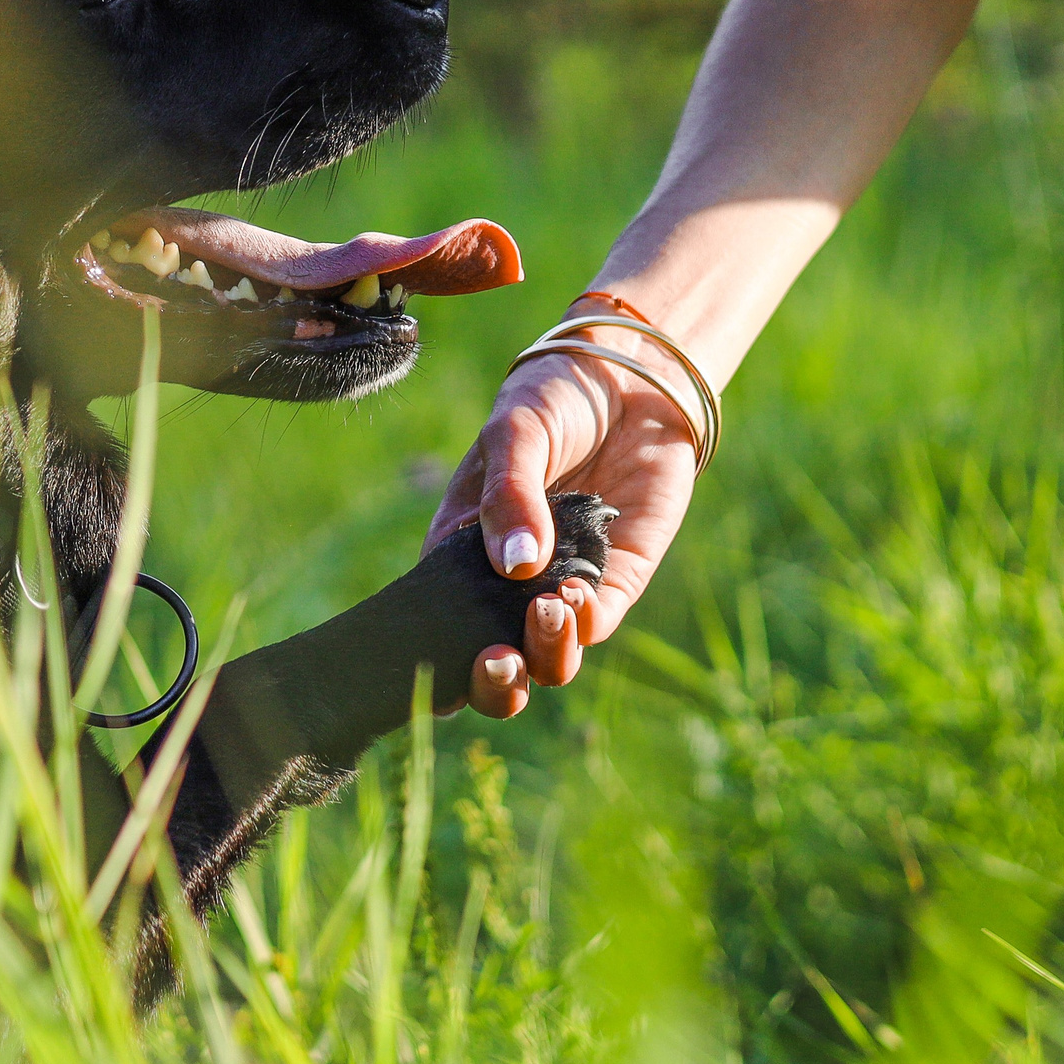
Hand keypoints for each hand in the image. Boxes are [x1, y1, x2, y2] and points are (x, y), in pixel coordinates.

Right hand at [426, 307, 701, 716]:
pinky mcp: (614, 581)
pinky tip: (575, 593)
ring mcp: (560, 587)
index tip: (437, 661)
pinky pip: (596, 623)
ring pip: (547, 658)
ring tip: (548, 610)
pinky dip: (584, 622)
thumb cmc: (552, 399)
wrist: (630, 379)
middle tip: (496, 661)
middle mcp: (506, 585)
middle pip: (493, 666)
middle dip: (492, 684)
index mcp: (459, 554)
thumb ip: (508, 496)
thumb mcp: (514, 433)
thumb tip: (515, 564)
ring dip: (544, 653)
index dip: (433, 659)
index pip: (438, 625)